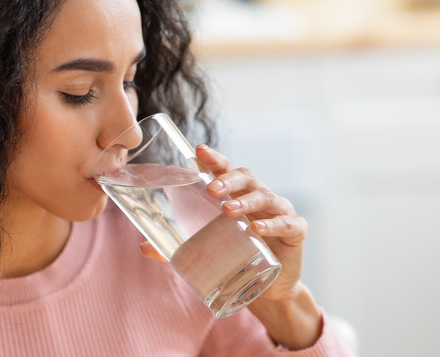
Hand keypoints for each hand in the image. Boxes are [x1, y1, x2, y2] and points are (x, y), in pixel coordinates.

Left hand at [138, 144, 320, 348]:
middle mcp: (259, 198)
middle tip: (211, 189)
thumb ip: (177, 248)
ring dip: (247, 201)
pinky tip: (258, 230)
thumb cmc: (237, 258)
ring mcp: (280, 211)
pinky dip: (273, 224)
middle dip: (228, 179)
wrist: (269, 289)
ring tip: (229, 210)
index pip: (225, 170)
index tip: (199, 151)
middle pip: (247, 177)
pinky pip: (287, 222)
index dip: (214, 159)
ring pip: (265, 196)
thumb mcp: (207, 251)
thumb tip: (143, 247)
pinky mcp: (296, 231)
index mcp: (237, 195)